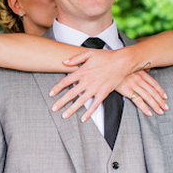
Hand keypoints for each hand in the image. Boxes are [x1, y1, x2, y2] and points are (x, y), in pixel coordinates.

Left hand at [49, 48, 167, 121]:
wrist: (122, 62)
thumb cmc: (105, 56)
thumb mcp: (89, 53)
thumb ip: (76, 58)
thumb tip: (64, 62)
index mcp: (83, 71)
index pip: (66, 81)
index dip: (57, 88)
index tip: (51, 94)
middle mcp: (87, 81)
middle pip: (71, 94)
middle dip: (61, 102)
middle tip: (54, 108)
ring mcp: (95, 88)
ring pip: (81, 101)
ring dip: (72, 109)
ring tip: (64, 116)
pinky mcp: (103, 93)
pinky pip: (95, 105)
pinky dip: (89, 113)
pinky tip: (83, 119)